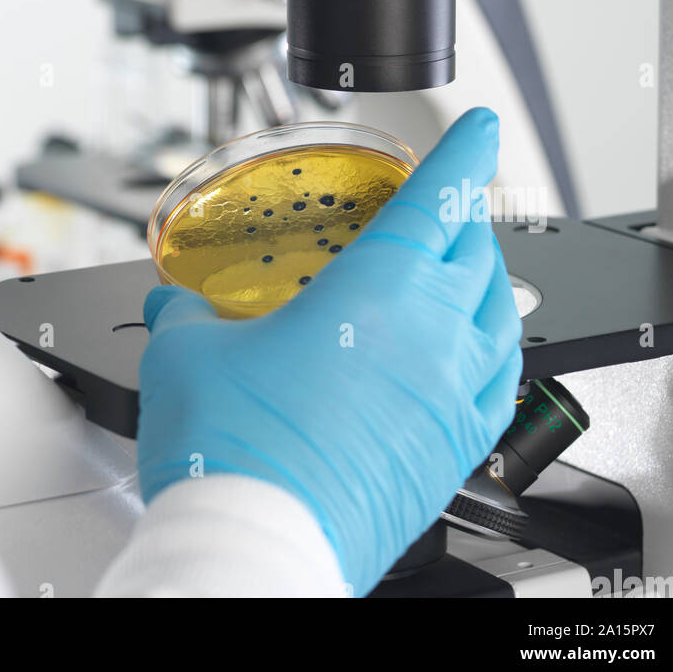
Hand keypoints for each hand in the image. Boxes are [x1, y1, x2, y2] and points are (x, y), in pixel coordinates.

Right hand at [136, 108, 522, 595]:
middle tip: (440, 206)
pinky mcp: (457, 449)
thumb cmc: (236, 452)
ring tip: (456, 272)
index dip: (464, 150)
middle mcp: (433, 334)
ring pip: (501, 313)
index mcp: (380, 288)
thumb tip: (171, 302)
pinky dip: (493, 349)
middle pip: (475, 249)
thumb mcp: (187, 355)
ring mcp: (454, 394)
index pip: (440, 196)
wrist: (260, 544)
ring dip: (482, 278)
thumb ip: (184, 313)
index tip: (478, 126)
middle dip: (464, 214)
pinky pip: (500, 382)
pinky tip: (470, 354)